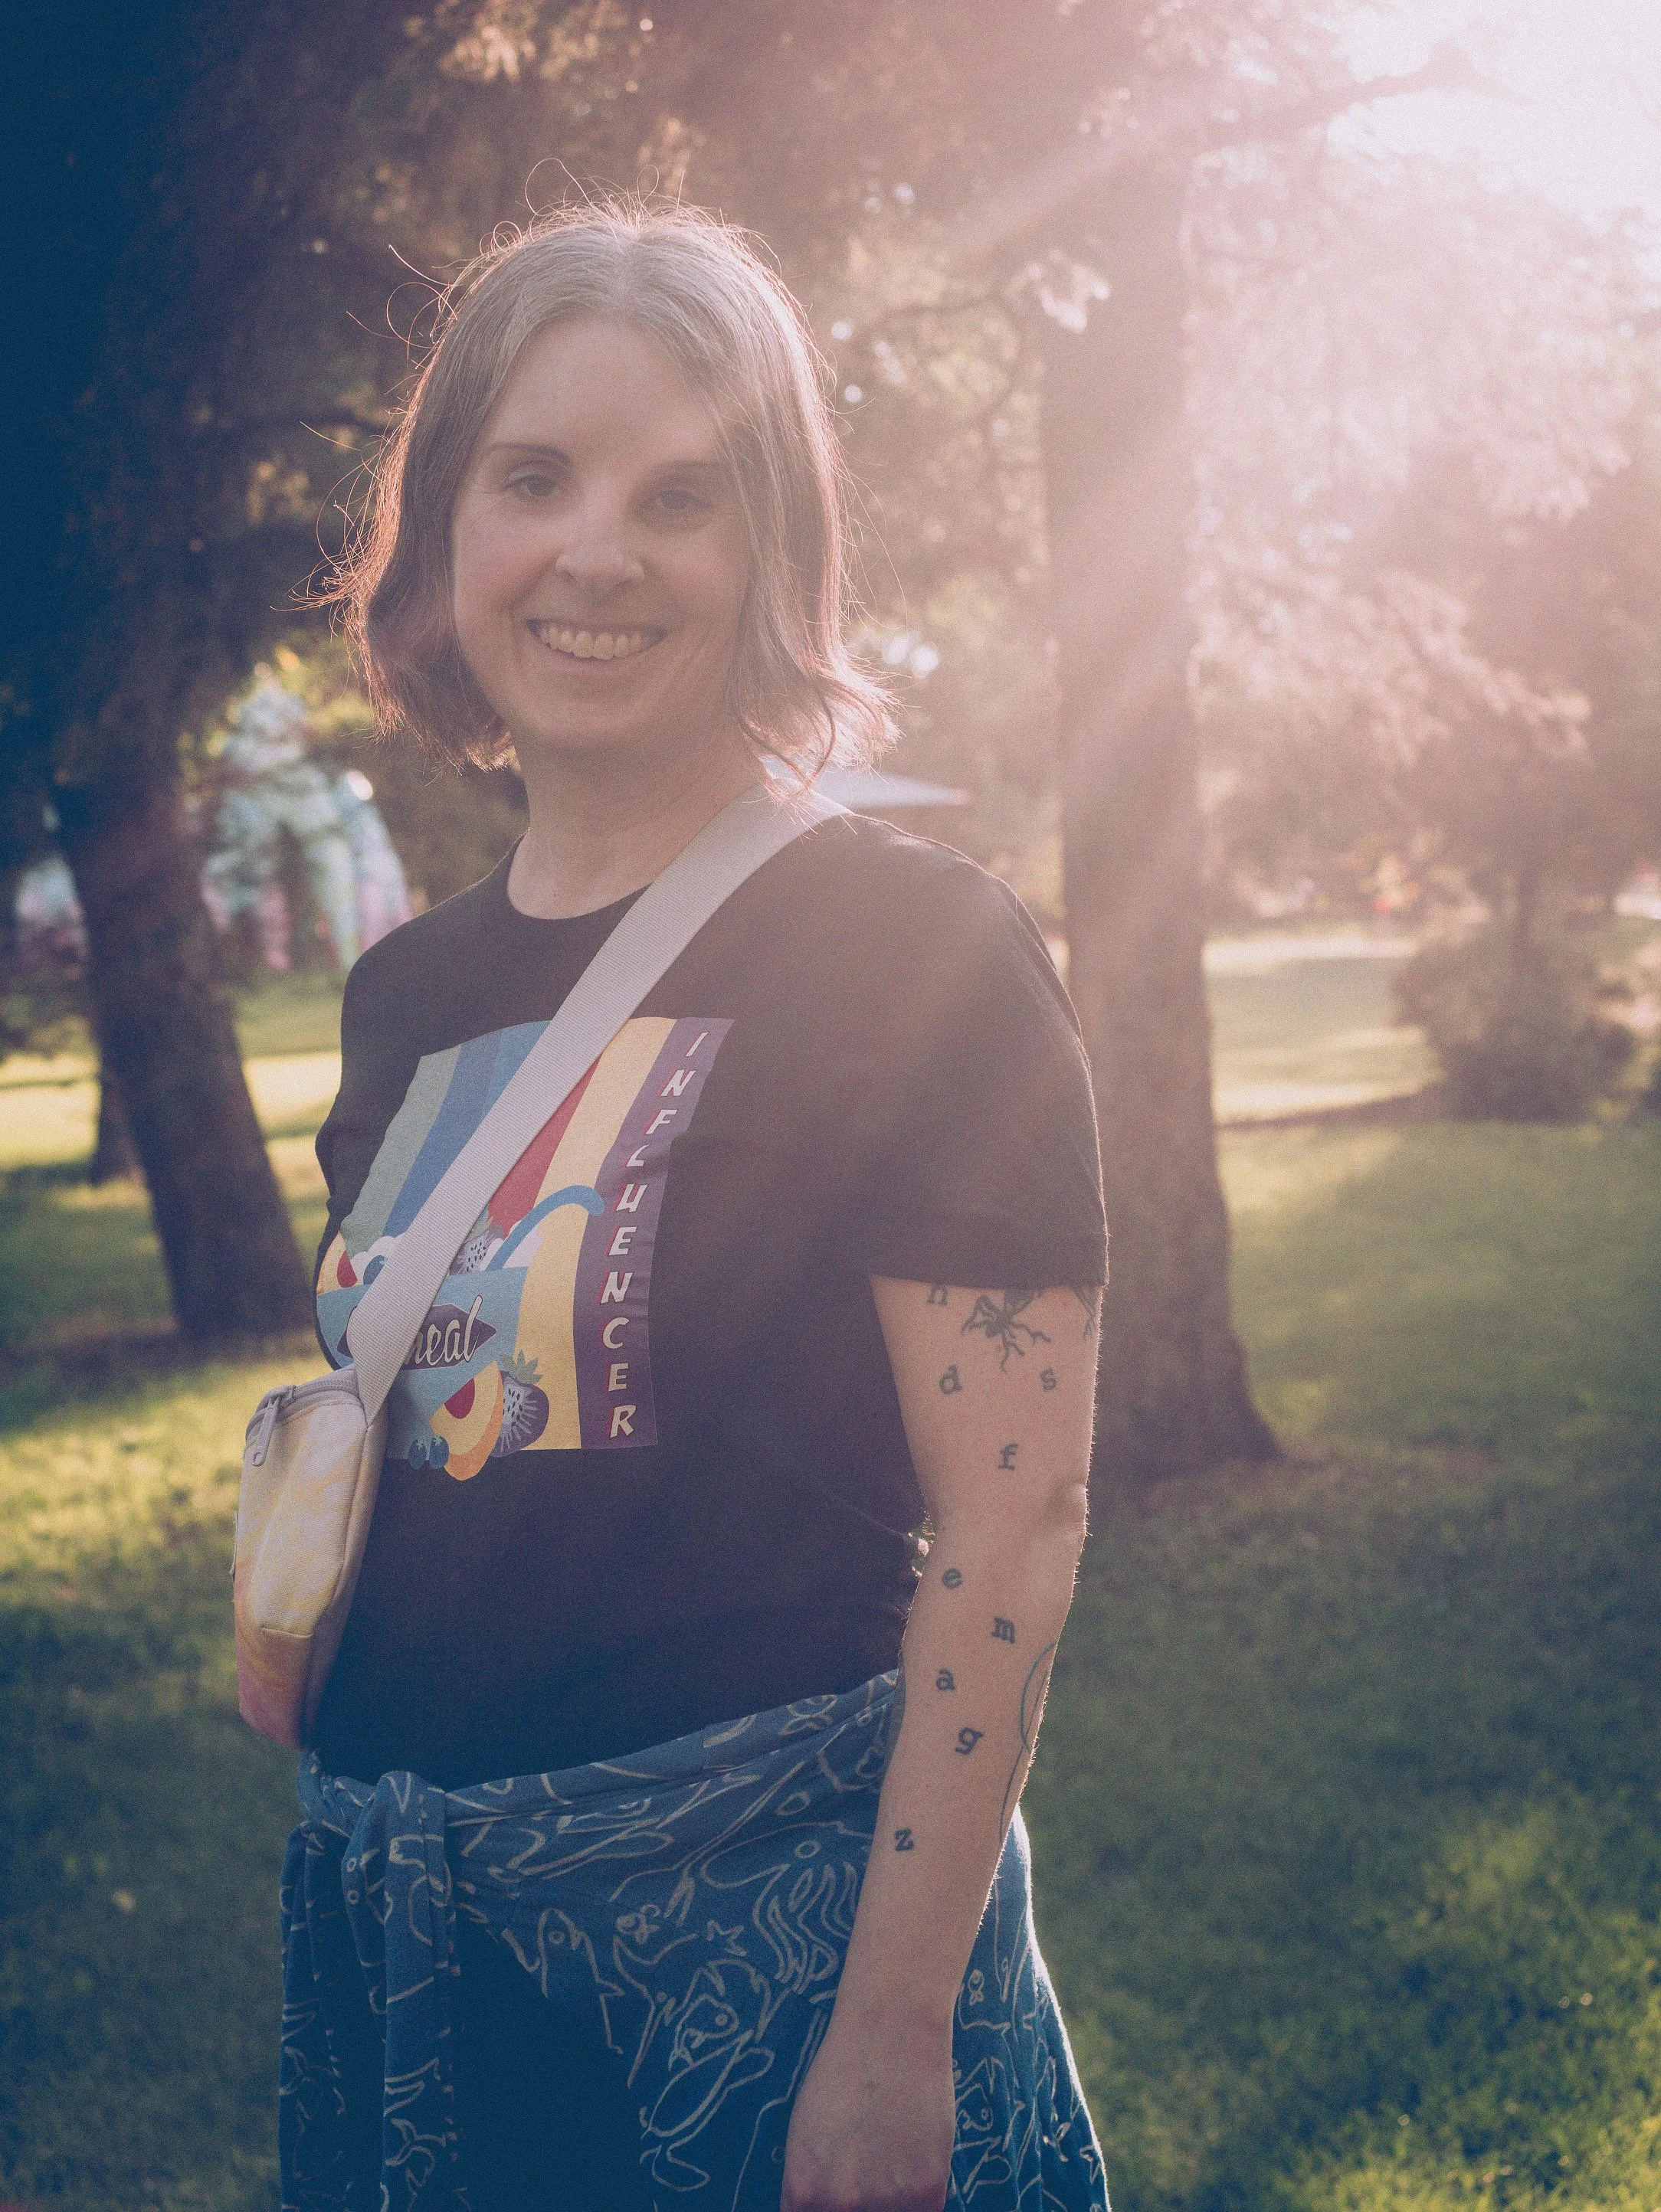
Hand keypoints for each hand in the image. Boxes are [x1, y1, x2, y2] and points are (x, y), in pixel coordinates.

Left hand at [781, 2008, 955, 2211]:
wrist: (892, 2027)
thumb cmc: (842, 2071)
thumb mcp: (805, 2135)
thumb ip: (813, 2186)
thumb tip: (825, 2208)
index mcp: (803, 2191)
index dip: (828, 2209)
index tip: (841, 2198)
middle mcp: (840, 2204)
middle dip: (861, 2204)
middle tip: (871, 2170)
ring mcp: (885, 2202)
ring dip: (894, 2201)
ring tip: (893, 2156)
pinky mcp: (928, 2191)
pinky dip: (921, 2194)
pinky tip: (915, 2157)